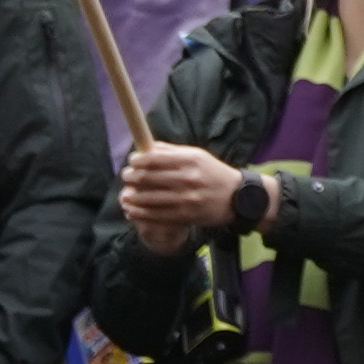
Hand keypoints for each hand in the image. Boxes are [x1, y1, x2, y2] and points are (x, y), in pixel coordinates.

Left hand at [117, 139, 242, 252]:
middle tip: (126, 177)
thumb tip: (147, 148)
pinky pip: (155, 216)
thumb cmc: (214, 173)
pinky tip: (132, 210)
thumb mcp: (198, 155)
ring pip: (148, 198)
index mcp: (190, 160)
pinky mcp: (185, 216)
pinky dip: (140, 214)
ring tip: (126, 195)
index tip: (132, 161)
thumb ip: (171, 151)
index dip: (137, 160)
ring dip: (132, 197)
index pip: (154, 158)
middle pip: (148, 178)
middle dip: (131, 177)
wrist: (238, 198)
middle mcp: (187, 178)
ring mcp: (186, 199)